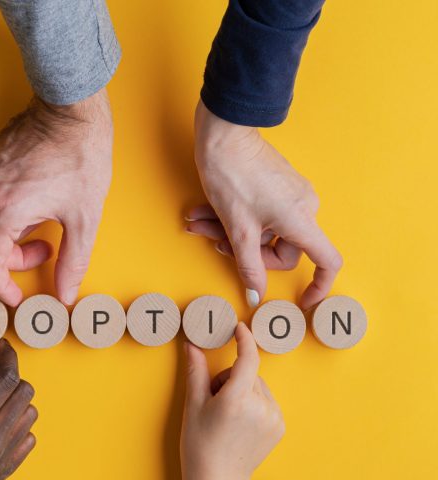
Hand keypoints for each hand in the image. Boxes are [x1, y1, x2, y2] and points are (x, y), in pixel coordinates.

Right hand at [0, 88, 112, 306]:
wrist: (71, 110)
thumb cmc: (81, 158)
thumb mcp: (84, 218)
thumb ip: (73, 261)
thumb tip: (65, 293)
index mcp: (7, 210)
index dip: (1, 286)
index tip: (17, 295)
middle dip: (11, 261)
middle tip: (47, 250)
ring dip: (4, 241)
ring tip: (40, 229)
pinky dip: (0, 220)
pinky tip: (30, 209)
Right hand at [0, 337, 37, 479]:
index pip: (7, 378)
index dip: (8, 356)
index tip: (1, 346)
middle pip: (25, 392)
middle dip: (7, 379)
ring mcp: (3, 457)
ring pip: (30, 413)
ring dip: (12, 403)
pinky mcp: (7, 470)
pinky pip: (29, 437)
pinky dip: (16, 426)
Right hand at [181, 323, 284, 479]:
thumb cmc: (199, 446)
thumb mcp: (193, 406)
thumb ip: (196, 371)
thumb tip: (191, 345)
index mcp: (237, 400)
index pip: (247, 358)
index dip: (243, 340)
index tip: (238, 328)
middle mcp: (260, 406)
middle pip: (248, 373)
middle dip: (231, 378)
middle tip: (215, 401)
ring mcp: (273, 418)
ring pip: (257, 386)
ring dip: (243, 390)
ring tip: (227, 416)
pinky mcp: (279, 426)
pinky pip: (266, 400)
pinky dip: (253, 403)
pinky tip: (240, 423)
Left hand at [189, 99, 342, 309]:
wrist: (223, 133)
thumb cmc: (232, 176)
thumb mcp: (237, 228)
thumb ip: (248, 265)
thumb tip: (256, 295)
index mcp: (300, 221)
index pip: (326, 261)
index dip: (319, 285)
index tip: (302, 301)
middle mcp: (302, 208)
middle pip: (280, 249)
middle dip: (245, 251)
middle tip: (215, 242)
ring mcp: (290, 196)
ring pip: (263, 231)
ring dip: (230, 232)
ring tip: (199, 222)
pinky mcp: (277, 186)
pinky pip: (260, 214)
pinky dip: (234, 218)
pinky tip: (204, 213)